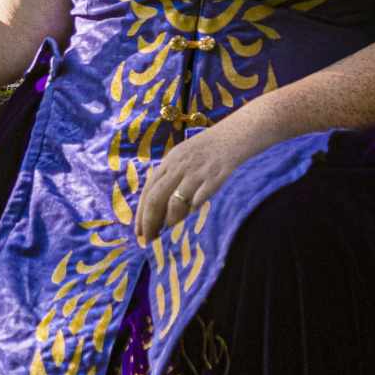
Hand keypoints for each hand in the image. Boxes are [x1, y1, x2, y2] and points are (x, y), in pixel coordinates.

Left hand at [135, 112, 276, 245]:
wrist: (236, 134)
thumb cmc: (209, 150)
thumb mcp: (183, 157)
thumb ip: (170, 177)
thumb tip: (159, 208)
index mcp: (169, 162)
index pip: (148, 192)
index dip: (141, 214)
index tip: (139, 233)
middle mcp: (178, 167)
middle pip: (156, 199)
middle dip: (150, 223)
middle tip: (149, 240)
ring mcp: (196, 172)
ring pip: (175, 202)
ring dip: (170, 220)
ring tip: (171, 230)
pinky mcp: (214, 178)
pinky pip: (198, 200)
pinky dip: (192, 211)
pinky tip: (192, 216)